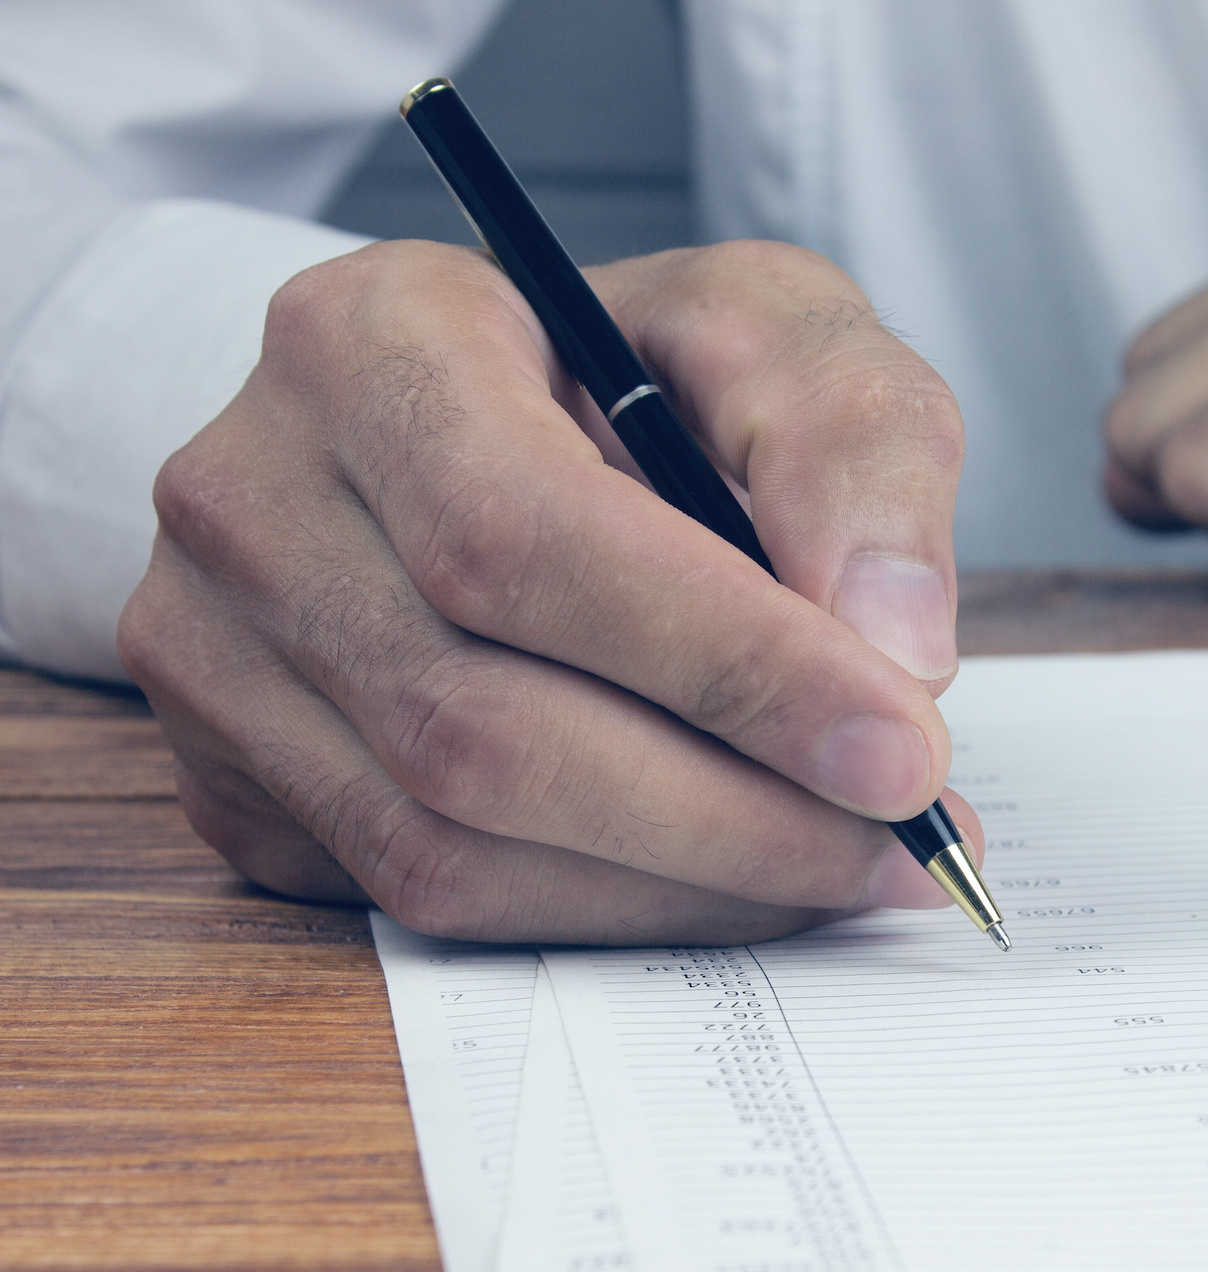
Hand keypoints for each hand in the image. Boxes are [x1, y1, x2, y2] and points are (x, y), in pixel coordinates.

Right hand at [119, 238, 976, 943]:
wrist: (475, 418)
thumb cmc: (634, 374)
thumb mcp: (774, 333)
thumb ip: (855, 448)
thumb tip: (896, 651)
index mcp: (368, 340)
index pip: (526, 536)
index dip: (728, 668)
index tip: (905, 754)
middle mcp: (252, 496)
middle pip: (480, 725)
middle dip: (730, 814)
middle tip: (903, 842)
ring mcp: (213, 654)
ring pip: (448, 844)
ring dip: (683, 886)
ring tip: (844, 864)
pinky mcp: (232, 778)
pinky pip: (422, 899)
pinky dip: (608, 912)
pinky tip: (728, 876)